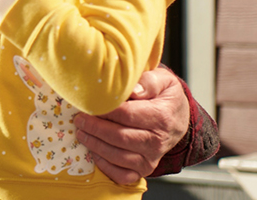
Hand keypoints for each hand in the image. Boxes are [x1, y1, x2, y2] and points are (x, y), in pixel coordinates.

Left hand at [73, 66, 189, 184]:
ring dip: (95, 145)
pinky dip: (105, 166)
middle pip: (119, 137)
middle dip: (95, 128)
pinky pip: (122, 175)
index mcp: (161, 117)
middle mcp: (157, 141)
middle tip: (79, 119)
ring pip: (118, 156)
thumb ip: (149, 81)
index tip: (88, 103)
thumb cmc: (165, 98)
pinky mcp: (144, 169)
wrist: (178, 120)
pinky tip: (94, 152)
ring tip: (81, 132)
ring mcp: (151, 158)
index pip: (127, 114)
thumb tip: (133, 90)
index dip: (104, 110)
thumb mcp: (164, 81)